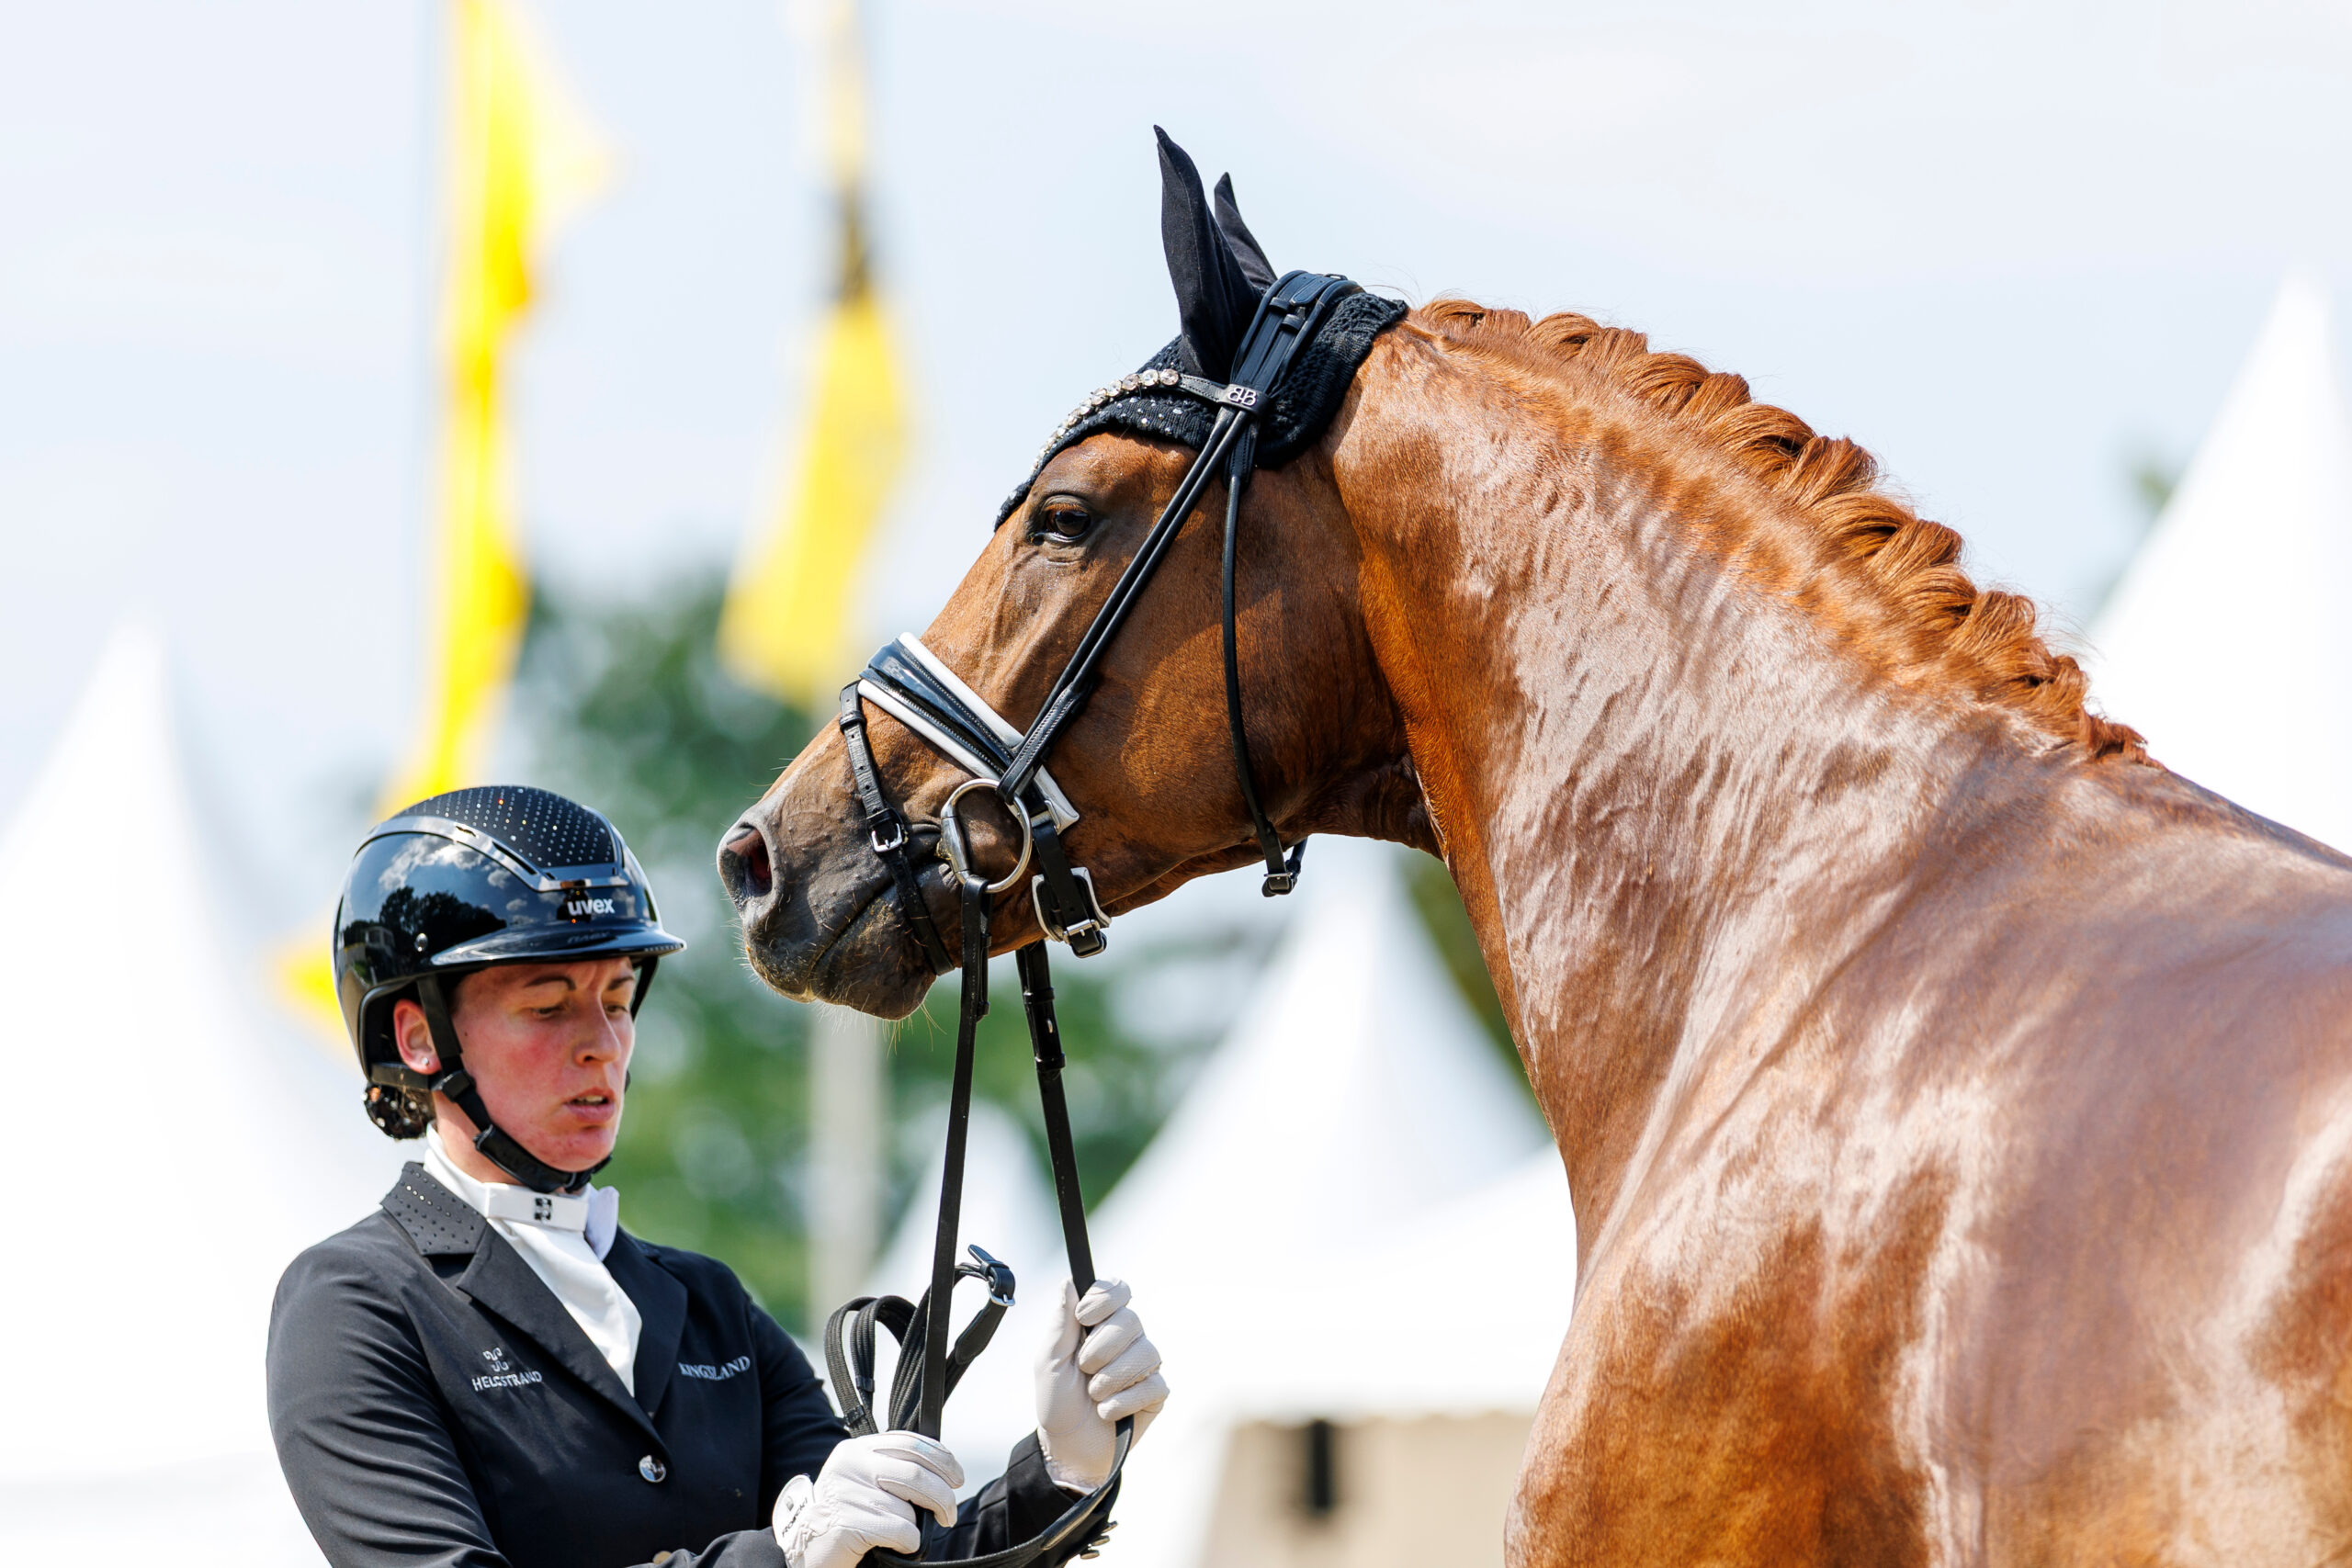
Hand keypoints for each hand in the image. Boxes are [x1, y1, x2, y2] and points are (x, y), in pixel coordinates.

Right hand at [773, 1431, 963, 1567]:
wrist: (804, 1549)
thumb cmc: (844, 1516)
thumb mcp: (864, 1482)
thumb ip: (892, 1468)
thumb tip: (942, 1472)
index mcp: (856, 1449)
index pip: (910, 1442)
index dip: (941, 1459)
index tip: (957, 1477)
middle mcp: (850, 1465)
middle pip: (916, 1473)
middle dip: (943, 1496)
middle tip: (948, 1514)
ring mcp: (847, 1492)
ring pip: (909, 1506)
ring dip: (919, 1526)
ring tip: (907, 1535)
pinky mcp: (848, 1522)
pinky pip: (901, 1531)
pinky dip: (909, 1543)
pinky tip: (896, 1547)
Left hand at [1034, 1277, 1168, 1493]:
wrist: (1068, 1447)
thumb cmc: (1057, 1400)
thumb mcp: (1049, 1361)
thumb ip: (1061, 1322)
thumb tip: (1068, 1282)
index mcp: (1100, 1324)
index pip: (1118, 1289)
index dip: (1105, 1299)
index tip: (1083, 1318)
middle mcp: (1127, 1338)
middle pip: (1130, 1320)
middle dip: (1100, 1349)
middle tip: (1084, 1370)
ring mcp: (1144, 1364)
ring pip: (1144, 1353)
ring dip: (1110, 1379)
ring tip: (1094, 1396)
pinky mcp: (1156, 1393)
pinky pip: (1152, 1385)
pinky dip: (1122, 1402)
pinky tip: (1107, 1413)